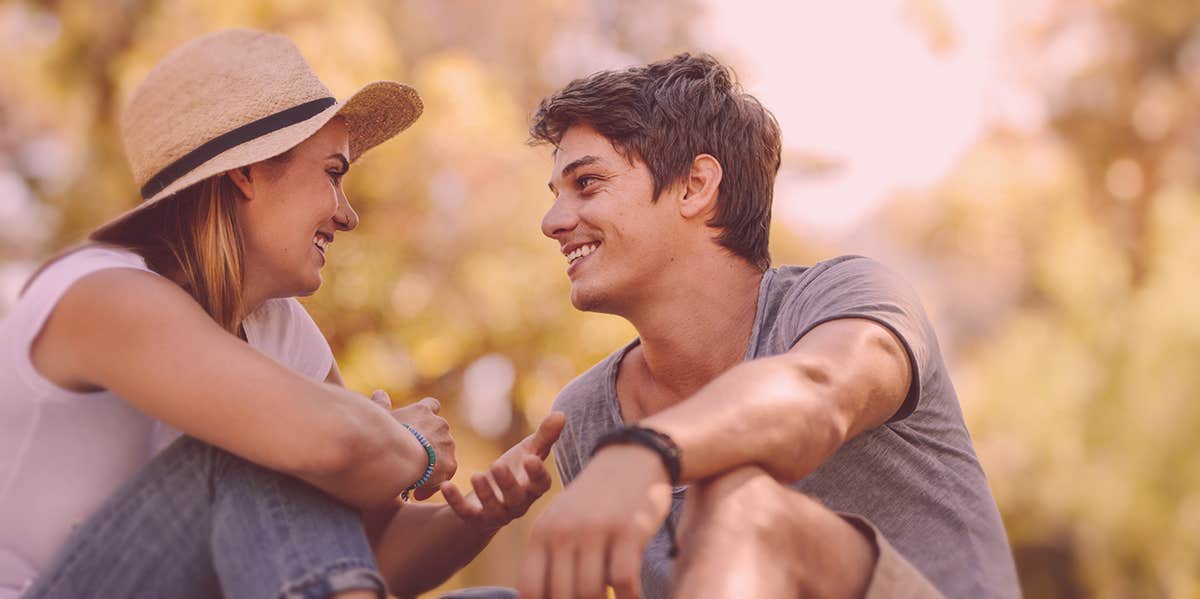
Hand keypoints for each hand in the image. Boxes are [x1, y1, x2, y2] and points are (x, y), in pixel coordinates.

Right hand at [387, 392, 456, 499]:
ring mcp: (448, 443)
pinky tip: (418, 493)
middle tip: (412, 460)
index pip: (431, 405)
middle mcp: (440, 424)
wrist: (399, 454)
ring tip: (413, 479)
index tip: (421, 425)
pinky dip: (433, 483)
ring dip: (432, 464)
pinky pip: (444, 474)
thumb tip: (380, 392)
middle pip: (439, 432)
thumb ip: (380, 405)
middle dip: (429, 444)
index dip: (428, 415)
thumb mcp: (379, 417)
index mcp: (423, 411)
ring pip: (443, 454)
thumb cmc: (384, 434)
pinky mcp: (451, 464)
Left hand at [442, 412, 565, 532]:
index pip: (541, 484)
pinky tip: (446, 485)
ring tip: (476, 475)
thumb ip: (544, 436)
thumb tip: (561, 413)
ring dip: (485, 494)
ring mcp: (497, 514)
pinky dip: (455, 501)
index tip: (530, 459)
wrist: (489, 499)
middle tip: (497, 465)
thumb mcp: (528, 452)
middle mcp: (518, 505)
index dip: (537, 474)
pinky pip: (465, 514)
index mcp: (532, 488)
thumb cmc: (514, 471)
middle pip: (517, 498)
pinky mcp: (475, 518)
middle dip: (508, 483)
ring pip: (494, 509)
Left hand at [518, 444, 672, 598]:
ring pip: (590, 592)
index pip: (530, 590)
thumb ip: (548, 557)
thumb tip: (539, 598)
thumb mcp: (561, 521)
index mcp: (542, 533)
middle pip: (561, 596)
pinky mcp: (628, 530)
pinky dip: (629, 597)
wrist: (632, 457)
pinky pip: (623, 580)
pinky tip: (634, 597)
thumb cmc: (595, 500)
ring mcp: (595, 530)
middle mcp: (564, 532)